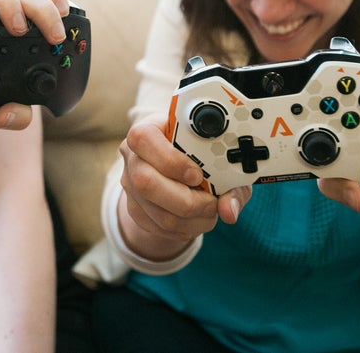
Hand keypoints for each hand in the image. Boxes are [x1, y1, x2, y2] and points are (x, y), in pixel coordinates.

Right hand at [117, 112, 251, 258]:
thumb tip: (229, 210)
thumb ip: (230, 183)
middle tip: (210, 201)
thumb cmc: (202, 155)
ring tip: (211, 212)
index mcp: (149, 129)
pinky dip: (185, 229)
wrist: (183, 168)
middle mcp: (133, 155)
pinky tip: (198, 219)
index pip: (144, 139)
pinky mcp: (134, 208)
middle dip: (186, 200)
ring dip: (192, 220)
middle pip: (144, 182)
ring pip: (157, 212)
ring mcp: (129, 184)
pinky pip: (159, 227)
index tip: (198, 175)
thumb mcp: (220, 160)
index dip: (171, 160)